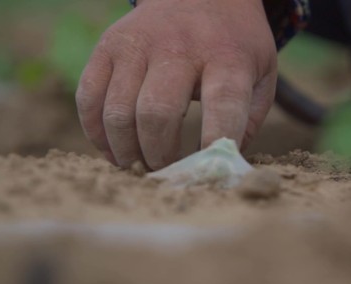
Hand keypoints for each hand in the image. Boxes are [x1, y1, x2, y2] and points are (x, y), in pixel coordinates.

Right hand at [76, 0, 276, 168]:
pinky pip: (89, 98)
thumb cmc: (234, 44)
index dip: (215, 143)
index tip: (209, 171)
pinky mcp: (108, 45)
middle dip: (159, 156)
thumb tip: (224, 167)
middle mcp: (179, 46)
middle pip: (156, 114)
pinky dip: (97, 134)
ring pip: (117, 112)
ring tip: (141, 166)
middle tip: (167, 172)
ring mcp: (137, 43)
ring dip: (127, 152)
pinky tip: (115, 150)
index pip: (222, 105)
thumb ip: (250, 120)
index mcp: (227, 55)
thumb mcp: (261, 74)